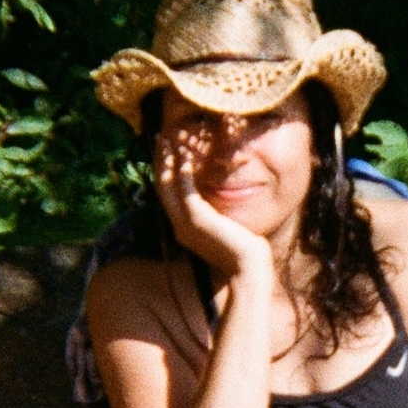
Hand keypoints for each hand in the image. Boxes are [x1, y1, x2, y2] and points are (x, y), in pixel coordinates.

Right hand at [155, 132, 272, 277]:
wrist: (247, 269)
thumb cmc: (240, 251)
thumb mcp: (222, 230)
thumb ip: (213, 217)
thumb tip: (215, 202)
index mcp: (182, 229)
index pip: (168, 195)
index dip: (165, 172)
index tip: (167, 152)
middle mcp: (178, 225)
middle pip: (162, 187)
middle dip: (161, 161)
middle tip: (161, 139)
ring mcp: (185, 223)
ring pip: (168, 185)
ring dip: (168, 161)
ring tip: (168, 140)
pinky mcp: (197, 218)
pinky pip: (184, 189)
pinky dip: (182, 171)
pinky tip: (185, 155)